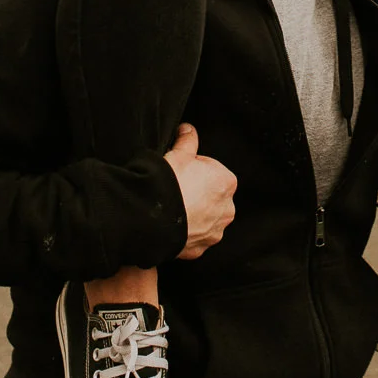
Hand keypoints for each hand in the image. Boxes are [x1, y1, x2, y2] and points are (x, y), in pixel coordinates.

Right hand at [165, 125, 236, 257]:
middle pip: (210, 196)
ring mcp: (214, 231)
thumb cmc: (168, 185)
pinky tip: (171, 225)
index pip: (211, 170)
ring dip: (193, 215)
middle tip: (175, 190)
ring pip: (204, 219)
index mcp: (226, 182)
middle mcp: (227, 209)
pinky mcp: (200, 248)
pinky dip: (185, 233)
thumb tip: (188, 129)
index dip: (193, 169)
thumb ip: (187, 140)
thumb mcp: (178, 154)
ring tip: (173, 209)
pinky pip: (194, 237)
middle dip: (196, 193)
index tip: (180, 172)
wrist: (151, 219)